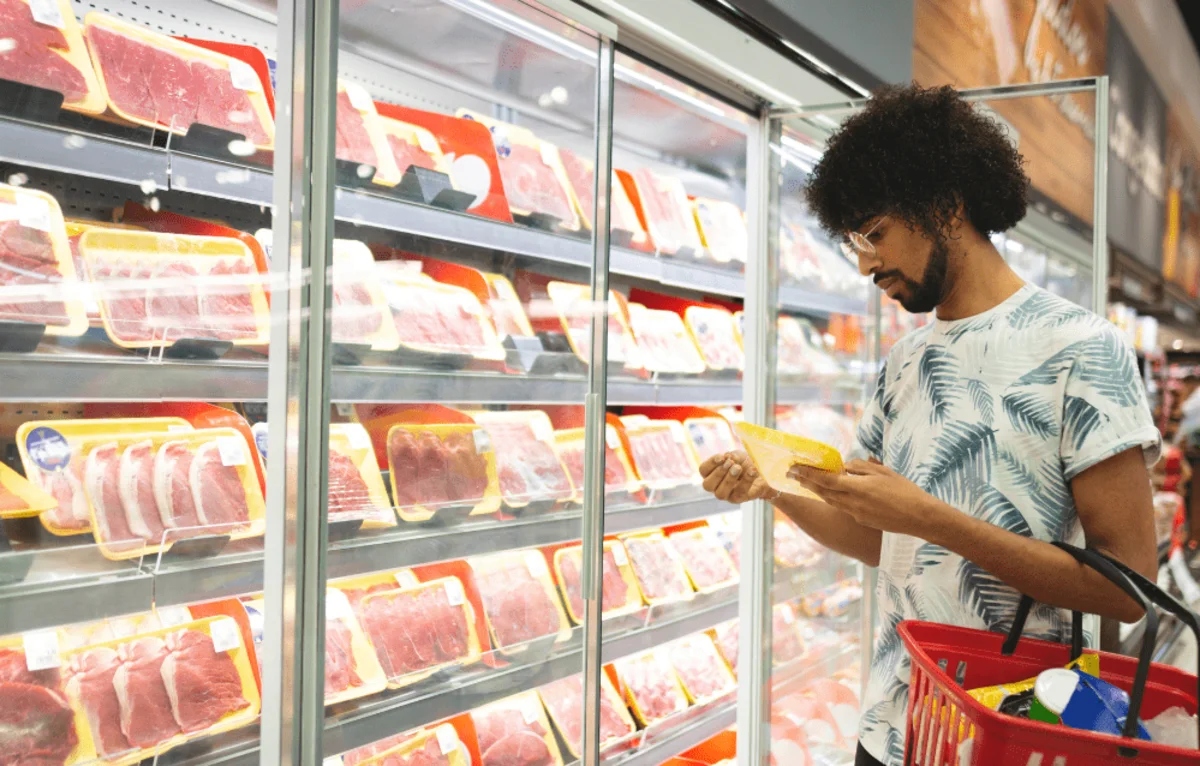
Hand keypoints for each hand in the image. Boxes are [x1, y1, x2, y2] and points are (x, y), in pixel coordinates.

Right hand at [700, 451, 773, 503]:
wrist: (762, 473)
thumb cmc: (745, 464)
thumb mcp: (738, 456)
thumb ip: (733, 456)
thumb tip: (729, 456)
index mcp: (711, 474)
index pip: (703, 470)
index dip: (711, 463)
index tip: (722, 457)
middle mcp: (716, 486)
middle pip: (707, 485)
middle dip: (719, 473)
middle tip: (731, 463)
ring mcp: (726, 495)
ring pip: (720, 494)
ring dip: (729, 480)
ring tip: (738, 468)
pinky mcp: (739, 499)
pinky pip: (739, 493)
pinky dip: (746, 481)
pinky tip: (752, 471)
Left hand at [787, 459, 947, 539]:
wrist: (920, 517)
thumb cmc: (905, 491)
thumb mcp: (883, 472)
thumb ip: (861, 468)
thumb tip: (846, 467)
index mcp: (858, 488)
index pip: (826, 480)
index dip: (808, 474)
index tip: (794, 468)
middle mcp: (853, 503)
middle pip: (823, 492)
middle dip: (806, 482)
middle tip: (793, 474)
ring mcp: (856, 514)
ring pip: (831, 501)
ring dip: (818, 492)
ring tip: (806, 483)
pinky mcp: (862, 520)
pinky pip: (844, 508)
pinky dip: (835, 499)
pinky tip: (834, 494)